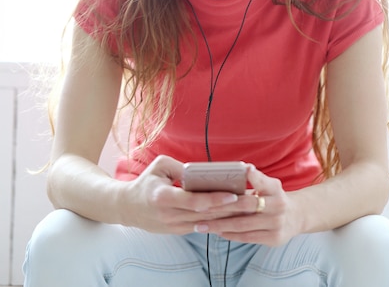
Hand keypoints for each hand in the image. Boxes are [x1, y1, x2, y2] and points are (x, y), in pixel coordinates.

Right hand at [120, 155, 242, 232]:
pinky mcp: (177, 231)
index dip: (214, 199)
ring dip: (228, 217)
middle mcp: (169, 215)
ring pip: (206, 223)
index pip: (193, 201)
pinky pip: (201, 227)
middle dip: (231, 209)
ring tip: (248, 209)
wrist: (128, 207)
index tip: (233, 195)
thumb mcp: (160, 165)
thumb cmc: (146, 182)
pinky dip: (218, 222)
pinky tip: (234, 217)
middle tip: (252, 202)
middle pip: (205, 214)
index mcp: (163, 197)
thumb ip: (182, 167)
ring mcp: (173, 226)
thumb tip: (204, 171)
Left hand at [193, 165, 299, 245]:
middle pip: (245, 206)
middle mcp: (278, 206)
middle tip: (200, 208)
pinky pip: (247, 238)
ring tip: (201, 225)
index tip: (244, 169)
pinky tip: (216, 232)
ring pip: (243, 225)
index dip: (253, 176)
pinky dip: (230, 234)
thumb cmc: (274, 197)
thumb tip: (240, 169)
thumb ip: (255, 179)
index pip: (262, 181)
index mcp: (275, 188)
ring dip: (220, 225)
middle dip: (221, 207)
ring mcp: (276, 224)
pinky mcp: (274, 239)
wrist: (296, 217)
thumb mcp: (269, 184)